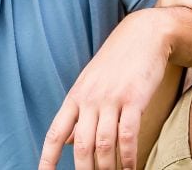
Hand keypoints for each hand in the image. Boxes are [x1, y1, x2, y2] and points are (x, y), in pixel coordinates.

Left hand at [38, 9, 171, 169]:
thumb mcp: (91, 84)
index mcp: (75, 97)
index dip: (47, 158)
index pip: (55, 133)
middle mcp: (89, 99)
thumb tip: (68, 142)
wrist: (144, 35)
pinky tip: (131, 168)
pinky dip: (128, 157)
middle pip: (81, 146)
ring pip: (104, 144)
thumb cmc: (117, 62)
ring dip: (107, 168)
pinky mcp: (134, 99)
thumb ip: (79, 113)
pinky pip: (128, 135)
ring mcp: (111, 99)